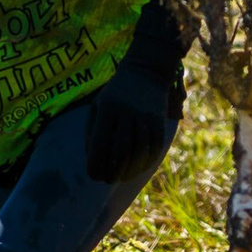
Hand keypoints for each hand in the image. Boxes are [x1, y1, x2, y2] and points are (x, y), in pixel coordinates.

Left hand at [84, 59, 181, 183]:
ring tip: (121, 177)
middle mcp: (127, 113)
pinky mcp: (159, 121)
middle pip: (121, 151)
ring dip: (130, 171)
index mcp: (107, 109)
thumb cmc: (114, 94)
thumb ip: (92, 132)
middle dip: (113, 172)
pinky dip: (146, 163)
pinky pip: (155, 148)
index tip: (93, 175)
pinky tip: (138, 168)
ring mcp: (146, 116)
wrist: (145, 71)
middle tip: (108, 180)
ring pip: (140, 153)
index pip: (99, 143)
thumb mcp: (97, 106)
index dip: (95, 164)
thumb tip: (93, 161)